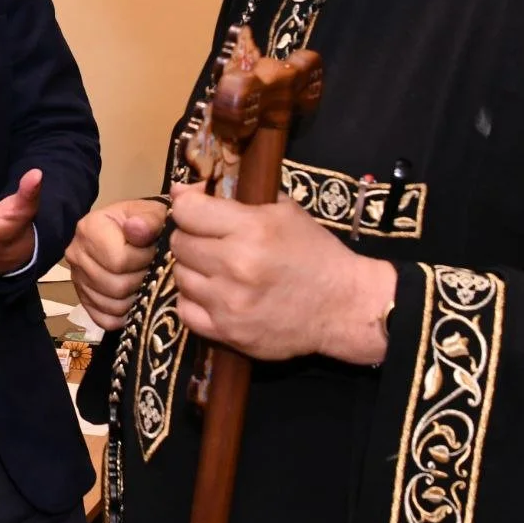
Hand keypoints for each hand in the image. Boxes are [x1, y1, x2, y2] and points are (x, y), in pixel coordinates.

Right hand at [66, 198, 167, 330]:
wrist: (129, 229)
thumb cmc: (142, 221)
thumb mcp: (151, 213)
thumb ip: (147, 220)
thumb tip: (136, 229)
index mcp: (90, 229)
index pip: (118, 261)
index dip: (143, 260)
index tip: (153, 251)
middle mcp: (76, 254)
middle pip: (115, 286)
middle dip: (141, 280)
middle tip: (151, 269)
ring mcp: (77, 279)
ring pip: (111, 306)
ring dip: (135, 299)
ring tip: (144, 281)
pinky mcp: (82, 298)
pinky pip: (104, 319)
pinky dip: (122, 316)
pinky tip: (133, 299)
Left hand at [168, 187, 395, 363]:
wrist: (343, 306)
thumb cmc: (314, 252)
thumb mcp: (285, 211)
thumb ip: (237, 197)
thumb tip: (184, 190)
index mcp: (251, 229)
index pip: (186, 210)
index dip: (188, 206)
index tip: (197, 210)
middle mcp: (235, 265)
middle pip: (180, 243)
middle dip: (192, 237)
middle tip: (211, 241)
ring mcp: (229, 302)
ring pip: (180, 277)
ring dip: (194, 270)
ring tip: (216, 269)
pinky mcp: (228, 332)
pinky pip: (185, 311)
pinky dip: (194, 301)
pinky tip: (214, 295)